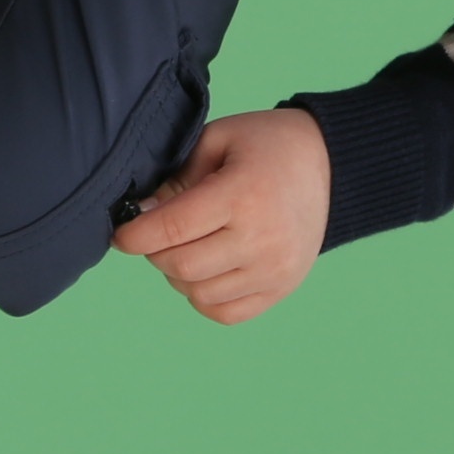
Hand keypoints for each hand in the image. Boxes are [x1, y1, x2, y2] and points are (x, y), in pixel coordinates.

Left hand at [113, 108, 330, 323]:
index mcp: (242, 195)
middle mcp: (261, 238)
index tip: (121, 233)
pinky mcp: (282, 288)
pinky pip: (225, 313)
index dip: (135, 235)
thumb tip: (141, 215)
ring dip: (179, 275)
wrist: (332, 163)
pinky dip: (204, 297)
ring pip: (198, 294)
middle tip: (158, 234)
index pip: (172, 228)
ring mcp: (275, 269)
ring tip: (188, 247)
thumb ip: (176, 177)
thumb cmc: (267, 145)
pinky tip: (208, 270)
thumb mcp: (218, 139)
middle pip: (180, 266)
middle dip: (155, 252)